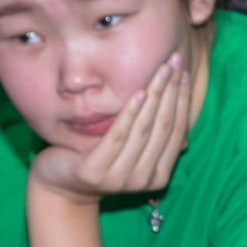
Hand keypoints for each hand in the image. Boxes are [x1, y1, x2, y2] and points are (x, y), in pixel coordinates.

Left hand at [31, 54, 190, 204]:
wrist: (62, 184)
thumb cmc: (100, 161)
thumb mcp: (132, 151)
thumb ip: (154, 139)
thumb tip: (183, 114)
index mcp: (159, 177)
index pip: (178, 132)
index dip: (183, 100)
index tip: (185, 73)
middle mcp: (144, 180)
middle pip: (164, 127)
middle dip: (171, 91)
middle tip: (175, 62)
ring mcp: (121, 178)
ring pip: (144, 129)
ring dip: (156, 95)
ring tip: (161, 70)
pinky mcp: (96, 171)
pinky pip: (118, 136)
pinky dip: (130, 113)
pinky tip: (139, 92)